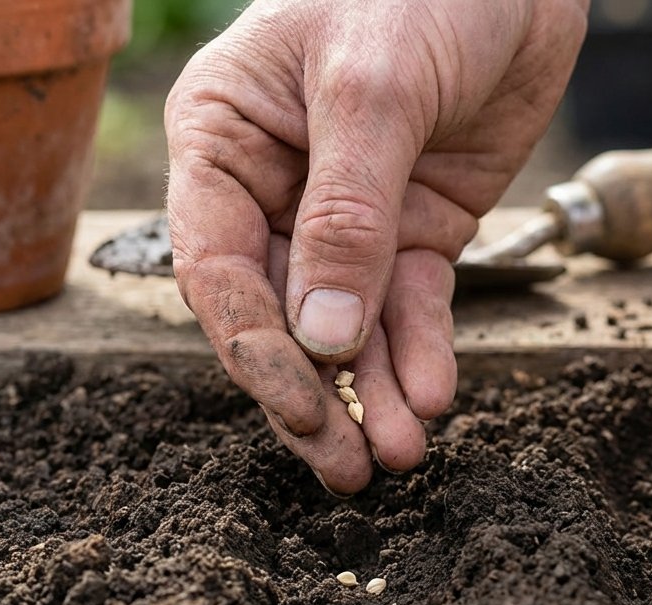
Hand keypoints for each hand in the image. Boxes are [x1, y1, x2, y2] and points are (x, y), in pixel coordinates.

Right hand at [165, 0, 586, 492]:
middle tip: (348, 468)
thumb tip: (322, 340)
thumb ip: (345, 214)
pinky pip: (411, 303)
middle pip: (279, 314)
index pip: (219, 267)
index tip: (305, 410)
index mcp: (223, 139)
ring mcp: (347, 212)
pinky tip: (431, 399)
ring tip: (401, 456)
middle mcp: (273, 185)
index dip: (257, 349)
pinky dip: (421, 352)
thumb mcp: (373, 89)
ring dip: (372, 391)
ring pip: (347, 324)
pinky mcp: (415, 224)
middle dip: (316, 393)